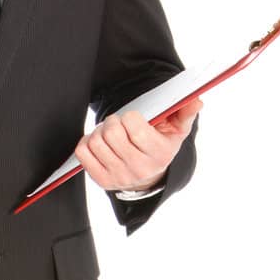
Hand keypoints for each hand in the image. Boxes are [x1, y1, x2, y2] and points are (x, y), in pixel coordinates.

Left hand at [73, 96, 203, 191]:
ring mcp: (118, 176)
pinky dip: (87, 143)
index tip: (133, 117)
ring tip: (110, 133)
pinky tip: (100, 143)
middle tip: (119, 123)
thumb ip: (185, 113)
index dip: (130, 117)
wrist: (148, 178)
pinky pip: (83, 153)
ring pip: (96, 141)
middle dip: (114, 121)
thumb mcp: (177, 131)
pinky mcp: (102, 180)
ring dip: (100, 131)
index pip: (135, 129)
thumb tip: (196, 100)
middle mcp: (138, 169)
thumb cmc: (160, 147)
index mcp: (158, 154)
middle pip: (112, 133)